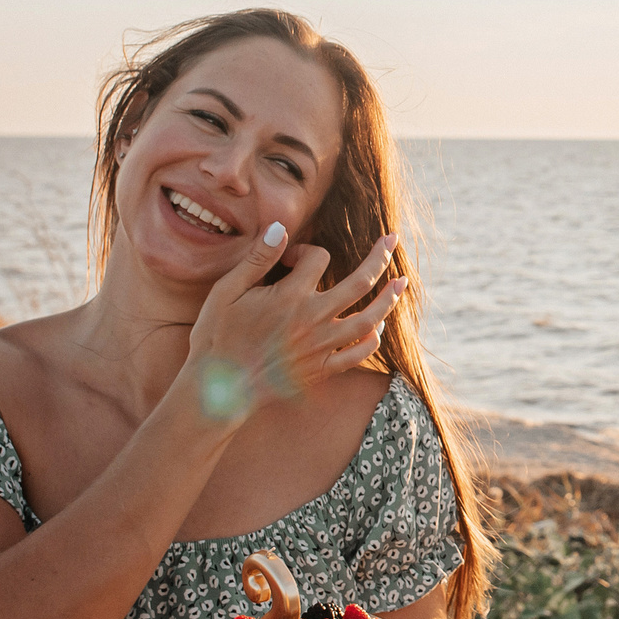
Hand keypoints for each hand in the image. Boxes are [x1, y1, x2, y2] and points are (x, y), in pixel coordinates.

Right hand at [185, 227, 403, 421]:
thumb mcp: (226, 291)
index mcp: (289, 297)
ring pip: (369, 319)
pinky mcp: (321, 369)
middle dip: (379, 258)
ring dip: (389, 299)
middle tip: (391, 239)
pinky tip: (379, 328)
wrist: (217, 390)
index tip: (290, 257)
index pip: (318, 259)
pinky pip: (359, 354)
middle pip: (359, 283)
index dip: (307, 250)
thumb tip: (280, 228)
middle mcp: (312, 320)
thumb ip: (257, 259)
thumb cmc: (216, 336)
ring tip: (401, 282)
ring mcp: (321, 347)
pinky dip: (373, 339)